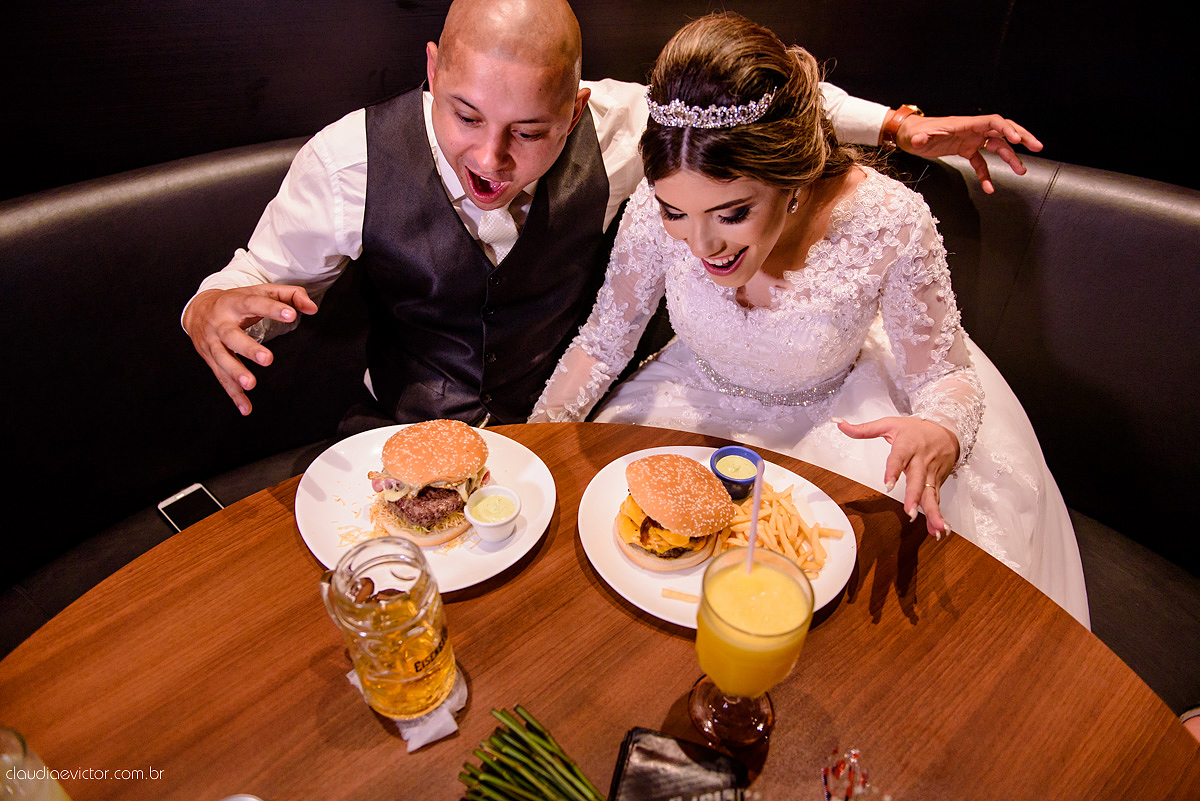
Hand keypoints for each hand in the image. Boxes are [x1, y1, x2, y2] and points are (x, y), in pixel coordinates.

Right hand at [182, 284, 316, 414]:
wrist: (197, 309)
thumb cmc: (237, 300)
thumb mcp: (261, 291)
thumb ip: (290, 295)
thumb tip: (312, 308)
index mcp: (235, 302)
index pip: (254, 303)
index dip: (272, 308)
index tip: (291, 314)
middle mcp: (220, 323)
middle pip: (231, 336)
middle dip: (248, 348)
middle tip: (267, 359)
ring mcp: (213, 342)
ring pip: (222, 359)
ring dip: (235, 373)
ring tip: (251, 384)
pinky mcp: (211, 359)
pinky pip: (222, 379)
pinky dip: (233, 395)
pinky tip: (246, 408)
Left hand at [833, 416, 958, 537]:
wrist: (948, 428)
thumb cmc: (917, 429)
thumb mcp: (890, 424)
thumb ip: (864, 429)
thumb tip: (840, 425)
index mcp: (907, 445)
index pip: (899, 458)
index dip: (893, 470)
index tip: (888, 484)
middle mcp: (920, 460)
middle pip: (917, 480)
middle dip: (914, 497)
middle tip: (911, 512)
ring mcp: (930, 472)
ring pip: (931, 493)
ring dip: (933, 512)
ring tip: (935, 527)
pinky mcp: (938, 481)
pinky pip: (936, 499)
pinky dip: (938, 514)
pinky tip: (938, 529)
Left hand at [897, 114, 1043, 193]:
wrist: (908, 136)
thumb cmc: (914, 133)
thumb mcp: (918, 136)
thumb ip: (923, 138)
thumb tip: (921, 139)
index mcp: (966, 124)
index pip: (993, 122)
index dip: (1006, 129)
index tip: (1017, 140)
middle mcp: (972, 130)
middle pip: (1003, 131)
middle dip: (1022, 137)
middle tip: (1037, 147)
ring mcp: (971, 140)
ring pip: (997, 147)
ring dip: (1010, 158)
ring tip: (1021, 171)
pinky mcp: (965, 150)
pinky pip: (981, 162)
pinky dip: (986, 174)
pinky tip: (990, 187)